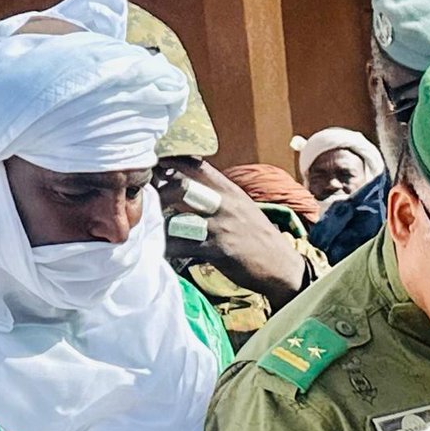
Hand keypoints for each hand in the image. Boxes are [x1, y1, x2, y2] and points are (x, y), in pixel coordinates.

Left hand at [157, 162, 306, 305]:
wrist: (283, 267)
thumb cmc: (258, 238)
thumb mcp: (242, 207)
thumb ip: (218, 194)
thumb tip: (189, 183)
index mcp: (230, 190)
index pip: (196, 165)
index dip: (170, 163)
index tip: (155, 168)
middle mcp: (225, 204)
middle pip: (181, 186)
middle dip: (159, 192)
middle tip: (147, 201)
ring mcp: (221, 227)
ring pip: (178, 216)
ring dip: (160, 222)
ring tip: (150, 226)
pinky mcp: (218, 250)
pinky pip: (182, 246)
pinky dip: (167, 248)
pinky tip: (160, 250)